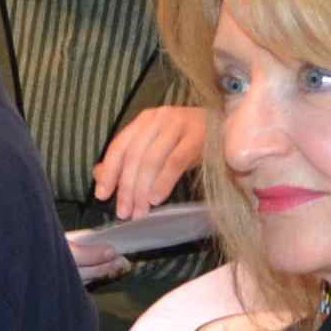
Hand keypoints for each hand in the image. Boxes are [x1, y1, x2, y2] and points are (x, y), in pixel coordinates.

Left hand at [92, 105, 209, 215]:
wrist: (231, 128)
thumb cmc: (192, 140)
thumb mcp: (158, 146)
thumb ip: (130, 159)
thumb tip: (99, 175)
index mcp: (146, 120)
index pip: (119, 146)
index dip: (109, 172)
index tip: (102, 195)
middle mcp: (159, 118)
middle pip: (134, 156)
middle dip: (126, 188)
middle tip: (125, 212)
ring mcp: (179, 124)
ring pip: (152, 160)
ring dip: (143, 190)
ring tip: (140, 212)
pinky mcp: (197, 136)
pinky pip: (174, 162)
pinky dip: (163, 182)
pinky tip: (157, 199)